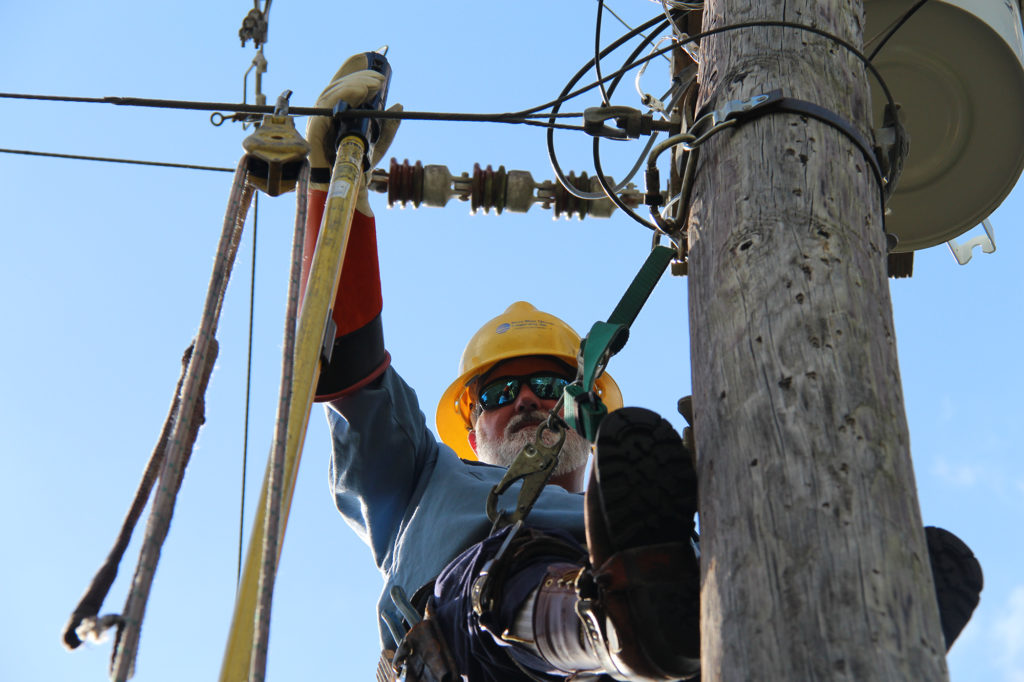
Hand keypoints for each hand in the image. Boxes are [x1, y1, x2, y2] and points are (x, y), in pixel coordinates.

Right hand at [306, 53, 400, 214]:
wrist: (350, 189)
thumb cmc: (359, 166)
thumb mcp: (379, 142)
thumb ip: (388, 124)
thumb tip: (399, 103)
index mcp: (336, 114)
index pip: (341, 85)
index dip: (353, 71)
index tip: (374, 66)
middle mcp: (324, 115)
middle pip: (337, 86)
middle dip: (360, 78)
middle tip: (380, 80)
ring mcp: (318, 121)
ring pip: (332, 92)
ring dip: (355, 84)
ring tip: (374, 84)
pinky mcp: (315, 131)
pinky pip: (326, 107)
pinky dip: (343, 96)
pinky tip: (360, 93)